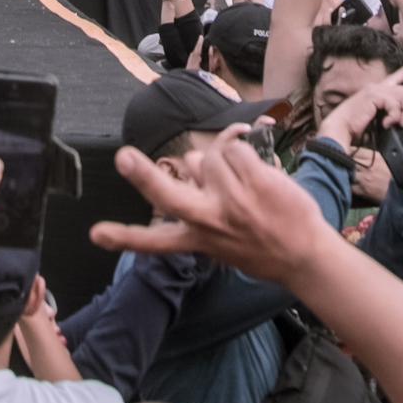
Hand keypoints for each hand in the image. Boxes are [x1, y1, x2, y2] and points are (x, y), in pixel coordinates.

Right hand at [88, 129, 341, 283]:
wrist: (306, 254)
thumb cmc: (263, 246)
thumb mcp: (222, 245)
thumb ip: (199, 209)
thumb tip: (185, 163)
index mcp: (197, 241)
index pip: (154, 242)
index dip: (123, 237)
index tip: (96, 234)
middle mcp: (208, 221)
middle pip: (167, 195)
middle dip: (142, 175)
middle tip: (124, 158)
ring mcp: (231, 201)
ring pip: (206, 156)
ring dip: (220, 159)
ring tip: (242, 181)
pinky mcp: (253, 181)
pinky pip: (234, 147)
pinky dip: (242, 148)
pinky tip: (255, 163)